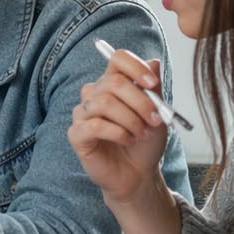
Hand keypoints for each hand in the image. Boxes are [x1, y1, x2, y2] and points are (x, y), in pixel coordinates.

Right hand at [68, 48, 169, 204]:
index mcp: (113, 84)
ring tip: (142, 134)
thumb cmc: (144, 142)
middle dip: (140, 101)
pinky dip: (117, 133)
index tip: (153, 84)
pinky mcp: (76, 134)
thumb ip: (153, 90)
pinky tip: (128, 140)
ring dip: (130, 120)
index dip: (135, 67)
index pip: (117, 59)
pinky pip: (93, 126)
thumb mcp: (157, 114)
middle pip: (113, 82)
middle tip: (157, 120)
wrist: (138, 173)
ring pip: (104, 103)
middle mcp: (95, 94)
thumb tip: (154, 62)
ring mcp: (83, 114)